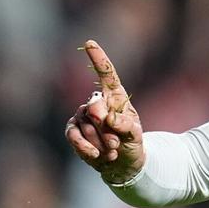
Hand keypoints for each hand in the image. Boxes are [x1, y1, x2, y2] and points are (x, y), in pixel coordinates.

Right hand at [64, 40, 144, 183]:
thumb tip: (107, 117)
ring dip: (101, 141)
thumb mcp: (135, 134)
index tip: (90, 43)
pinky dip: (85, 147)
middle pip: (95, 107)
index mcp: (115, 97)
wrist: (121, 164)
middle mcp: (96, 103)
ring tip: (113, 150)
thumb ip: (125, 124)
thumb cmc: (131, 143)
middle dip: (105, 127)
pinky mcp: (73, 131)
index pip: (106, 75)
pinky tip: (97, 155)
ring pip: (85, 125)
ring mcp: (82, 116)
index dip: (98, 59)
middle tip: (116, 142)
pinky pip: (73, 136)